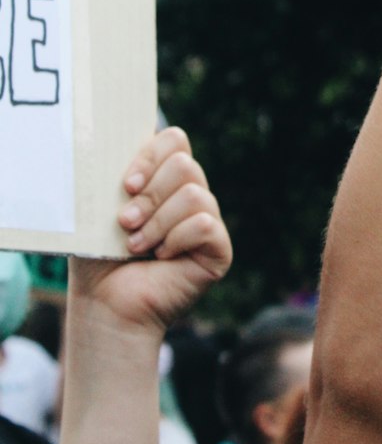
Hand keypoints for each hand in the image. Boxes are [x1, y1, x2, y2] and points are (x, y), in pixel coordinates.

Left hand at [70, 126, 231, 339]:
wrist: (106, 303)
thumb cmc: (100, 257)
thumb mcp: (100, 209)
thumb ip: (114, 175)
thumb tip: (112, 141)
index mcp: (163, 178)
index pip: (174, 140)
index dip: (151, 156)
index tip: (126, 185)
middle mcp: (190, 193)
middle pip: (184, 165)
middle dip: (150, 195)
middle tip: (125, 222)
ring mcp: (207, 219)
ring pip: (194, 194)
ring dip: (158, 222)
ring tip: (135, 245)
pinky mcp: (219, 247)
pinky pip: (205, 224)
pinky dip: (177, 239)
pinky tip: (162, 256)